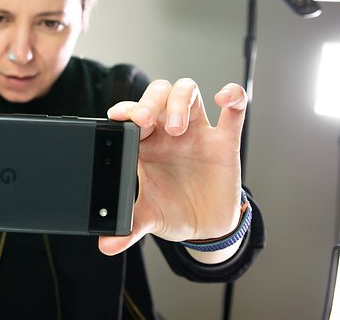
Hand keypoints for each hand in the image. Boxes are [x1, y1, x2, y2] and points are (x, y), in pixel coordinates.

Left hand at [98, 79, 246, 258]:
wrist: (205, 227)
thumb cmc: (173, 212)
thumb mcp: (148, 219)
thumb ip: (128, 228)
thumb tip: (106, 246)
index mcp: (146, 144)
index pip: (133, 116)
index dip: (126, 111)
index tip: (118, 117)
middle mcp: (169, 132)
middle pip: (159, 94)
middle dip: (150, 101)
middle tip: (145, 120)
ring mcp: (197, 133)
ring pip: (188, 93)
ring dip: (180, 103)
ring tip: (178, 129)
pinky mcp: (224, 142)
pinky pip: (233, 111)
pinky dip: (232, 96)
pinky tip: (224, 98)